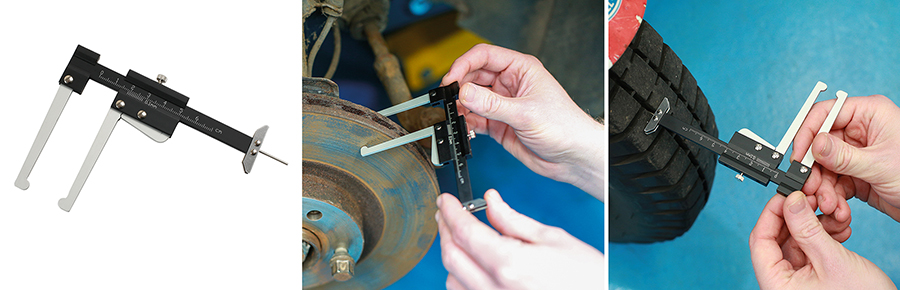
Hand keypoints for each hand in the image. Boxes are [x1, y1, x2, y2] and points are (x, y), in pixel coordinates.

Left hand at [436, 190, 604, 289]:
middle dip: (444, 230)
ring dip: (451, 255)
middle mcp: (495, 287)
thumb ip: (513, 220)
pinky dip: (460, 278)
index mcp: (509, 263)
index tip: (445, 201)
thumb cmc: (586, 279)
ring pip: (452, 279)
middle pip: (451, 255)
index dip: (450, 212)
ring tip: (459, 238)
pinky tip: (469, 266)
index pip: (465, 232)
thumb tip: (491, 203)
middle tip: (446, 214)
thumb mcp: (552, 239)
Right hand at [441, 44, 603, 199]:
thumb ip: (492, 104)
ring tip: (455, 114)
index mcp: (521, 69)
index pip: (485, 56)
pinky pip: (475, 119)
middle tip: (448, 98)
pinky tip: (465, 127)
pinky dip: (466, 123)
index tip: (451, 78)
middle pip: (474, 76)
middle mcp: (510, 84)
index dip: (464, 64)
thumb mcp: (526, 113)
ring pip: (472, 99)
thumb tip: (465, 93)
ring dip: (461, 106)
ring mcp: (503, 105)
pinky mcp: (498, 124)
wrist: (572, 158)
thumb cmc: (565, 127)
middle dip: (460, 86)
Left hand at [749, 191, 893, 288]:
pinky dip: (823, 237)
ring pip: (797, 242)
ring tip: (836, 219)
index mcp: (776, 283)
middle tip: (813, 201)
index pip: (760, 241)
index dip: (771, 214)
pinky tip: (839, 230)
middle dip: (798, 218)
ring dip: (815, 226)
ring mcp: (798, 279)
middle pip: (778, 239)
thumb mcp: (831, 260)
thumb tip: (790, 201)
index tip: (785, 195)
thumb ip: (807, 229)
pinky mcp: (813, 277)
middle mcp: (783, 282)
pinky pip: (811, 250)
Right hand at [792, 95, 899, 221]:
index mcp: (869, 114)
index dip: (807, 133)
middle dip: (815, 170)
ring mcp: (857, 153)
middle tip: (809, 187)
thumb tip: (813, 144)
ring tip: (829, 204)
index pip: (825, 113)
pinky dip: (831, 196)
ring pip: (824, 167)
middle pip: (819, 144)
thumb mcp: (880, 164)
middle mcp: (861, 131)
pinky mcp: (856, 174)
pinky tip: (838, 207)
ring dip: (822, 188)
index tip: (798, 156)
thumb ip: (842, 155)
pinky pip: (833, 182)